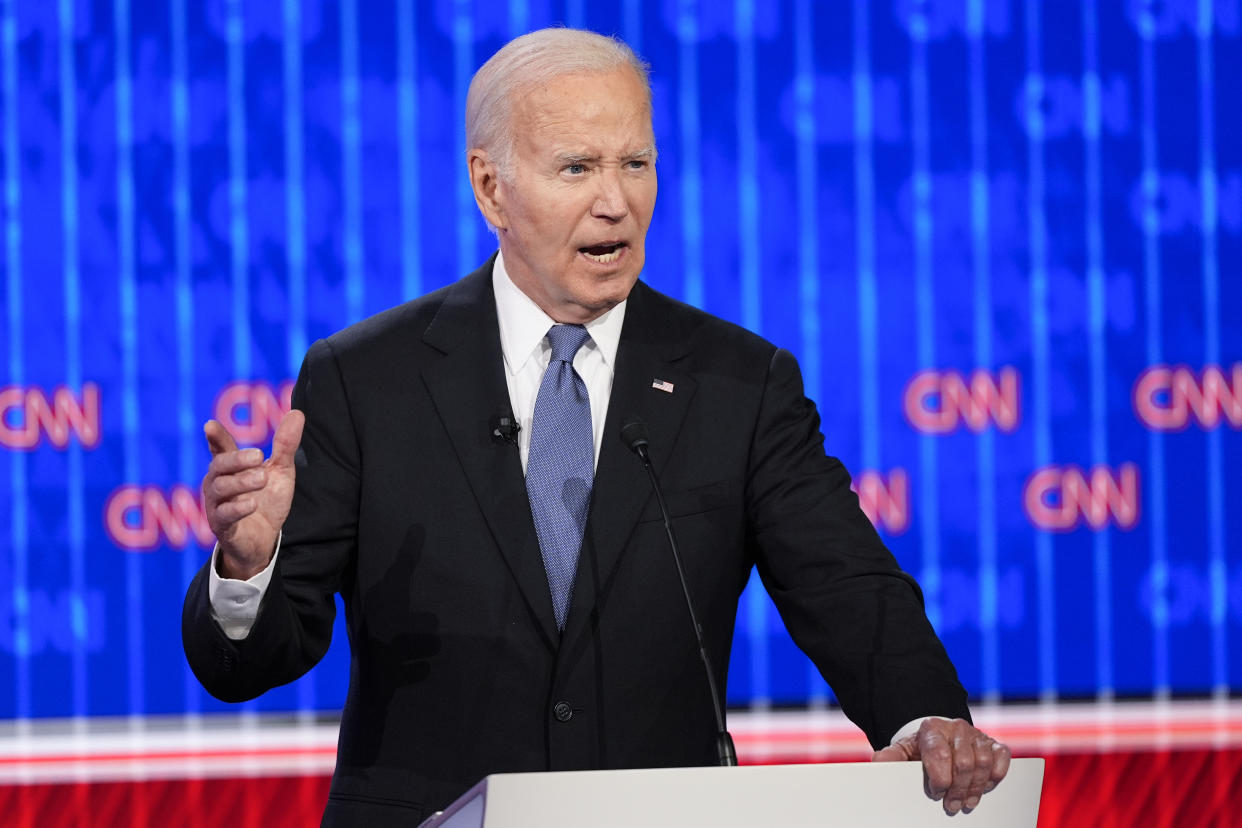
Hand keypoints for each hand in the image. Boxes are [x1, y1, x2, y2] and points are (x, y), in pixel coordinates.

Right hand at [201, 410, 304, 579]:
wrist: (265, 539)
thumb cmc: (266, 501)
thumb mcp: (280, 471)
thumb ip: (285, 445)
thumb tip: (297, 413)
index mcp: (231, 467)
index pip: (220, 448)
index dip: (216, 437)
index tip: (210, 426)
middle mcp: (218, 482)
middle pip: (219, 465)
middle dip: (236, 459)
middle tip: (259, 455)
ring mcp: (217, 503)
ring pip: (220, 488)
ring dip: (241, 481)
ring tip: (262, 478)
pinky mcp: (221, 525)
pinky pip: (223, 514)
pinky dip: (237, 507)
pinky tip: (251, 504)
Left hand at [871, 717, 1010, 815]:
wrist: (940, 737)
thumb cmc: (921, 749)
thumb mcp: (903, 751)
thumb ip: (891, 757)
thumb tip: (878, 763)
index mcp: (932, 728)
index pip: (939, 754)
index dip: (939, 779)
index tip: (935, 792)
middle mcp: (956, 728)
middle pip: (964, 763)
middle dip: (958, 789)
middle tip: (952, 805)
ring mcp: (976, 734)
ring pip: (983, 763)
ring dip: (976, 788)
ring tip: (967, 802)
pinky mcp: (993, 743)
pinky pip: (1001, 757)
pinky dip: (996, 774)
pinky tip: (985, 786)